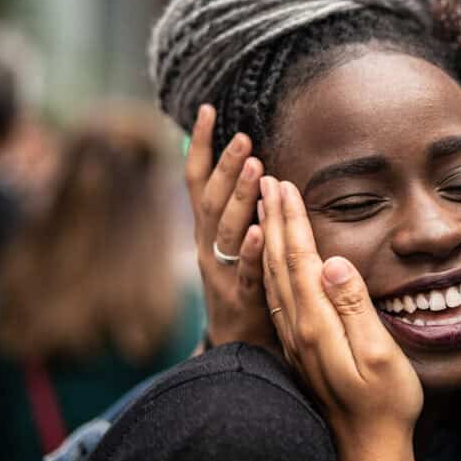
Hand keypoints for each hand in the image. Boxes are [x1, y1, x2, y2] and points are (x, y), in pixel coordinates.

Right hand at [186, 105, 272, 348]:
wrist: (237, 349)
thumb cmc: (241, 287)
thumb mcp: (230, 245)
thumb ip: (232, 208)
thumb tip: (237, 162)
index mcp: (206, 232)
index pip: (197, 181)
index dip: (200, 146)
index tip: (208, 110)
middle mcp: (208, 248)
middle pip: (212, 201)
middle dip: (225, 166)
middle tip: (243, 136)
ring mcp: (222, 273)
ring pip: (228, 230)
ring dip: (240, 197)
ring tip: (255, 167)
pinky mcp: (243, 298)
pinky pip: (247, 271)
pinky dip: (252, 249)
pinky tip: (263, 229)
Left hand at [259, 176, 421, 460]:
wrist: (366, 450)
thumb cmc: (385, 404)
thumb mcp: (380, 355)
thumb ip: (355, 307)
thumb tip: (333, 262)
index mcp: (317, 323)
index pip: (299, 258)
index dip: (291, 219)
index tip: (284, 183)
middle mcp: (298, 328)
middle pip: (279, 262)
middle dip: (273, 218)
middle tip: (266, 179)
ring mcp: (295, 340)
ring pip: (273, 278)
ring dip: (268, 238)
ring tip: (263, 207)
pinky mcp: (299, 349)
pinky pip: (277, 297)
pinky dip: (271, 267)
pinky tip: (272, 259)